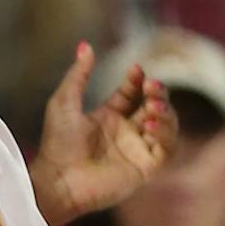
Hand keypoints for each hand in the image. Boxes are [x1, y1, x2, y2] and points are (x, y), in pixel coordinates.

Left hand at [29, 43, 176, 225]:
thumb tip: (86, 45)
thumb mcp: (64, 101)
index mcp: (109, 117)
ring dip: (166, 112)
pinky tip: (148, 126)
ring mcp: (137, 150)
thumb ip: (79, 74)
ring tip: (152, 107)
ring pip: (167, 126)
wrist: (57, 180)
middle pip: (156, 106)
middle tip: (150, 86)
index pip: (134, 93)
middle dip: (159, 92)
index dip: (138, 79)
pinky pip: (166, 149)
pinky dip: (164, 135)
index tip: (136, 70)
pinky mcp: (145, 169)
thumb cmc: (56, 143)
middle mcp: (127, 132)